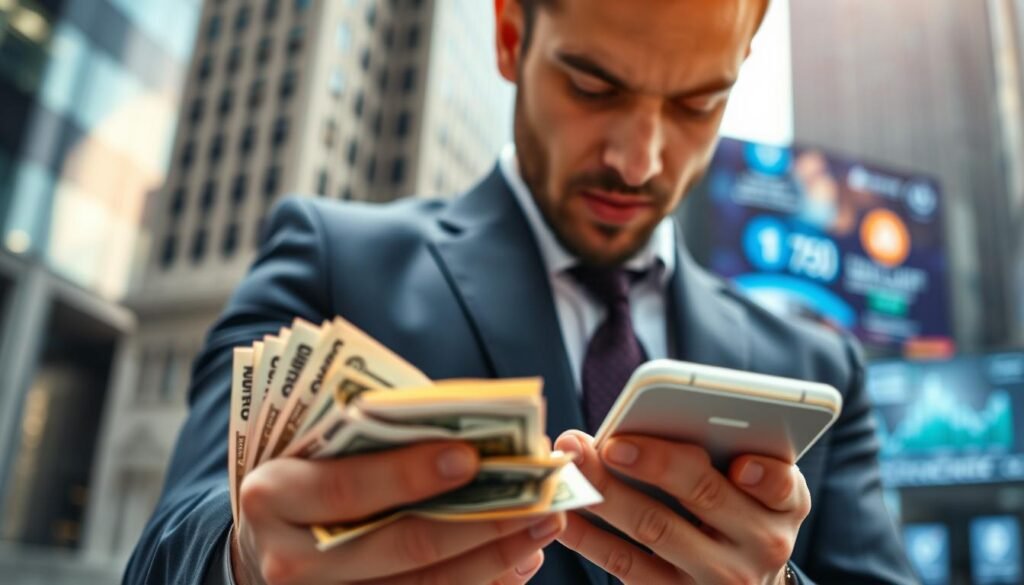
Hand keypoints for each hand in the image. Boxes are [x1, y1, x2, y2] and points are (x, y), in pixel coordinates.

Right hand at [233, 441, 565, 584]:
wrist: (267, 546)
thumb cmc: (306, 477)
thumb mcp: (317, 449)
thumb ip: (378, 435)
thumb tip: (468, 432)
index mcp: (274, 496)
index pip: (347, 488)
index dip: (410, 474)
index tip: (471, 457)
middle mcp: (289, 560)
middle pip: (398, 547)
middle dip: (478, 522)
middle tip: (536, 498)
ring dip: (493, 558)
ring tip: (543, 526)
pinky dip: (479, 584)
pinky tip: (518, 561)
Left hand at [554, 431, 808, 584]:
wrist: (745, 582)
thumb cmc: (743, 508)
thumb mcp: (762, 486)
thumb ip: (737, 451)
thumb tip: (663, 417)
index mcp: (785, 503)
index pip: (780, 485)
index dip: (762, 474)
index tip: (739, 461)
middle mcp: (759, 543)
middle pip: (701, 494)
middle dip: (653, 461)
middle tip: (610, 441)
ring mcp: (717, 577)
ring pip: (654, 527)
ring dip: (607, 491)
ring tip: (573, 462)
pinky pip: (625, 562)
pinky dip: (589, 534)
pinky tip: (564, 509)